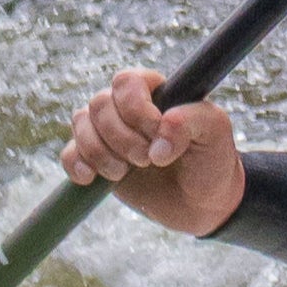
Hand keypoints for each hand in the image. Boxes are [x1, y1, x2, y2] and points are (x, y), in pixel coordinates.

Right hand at [61, 67, 244, 235]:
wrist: (202, 205)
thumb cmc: (211, 161)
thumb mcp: (216, 134)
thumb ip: (193, 121)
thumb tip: (160, 131)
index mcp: (155, 92)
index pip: (126, 81)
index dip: (135, 108)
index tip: (156, 132)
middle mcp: (127, 107)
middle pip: (99, 104)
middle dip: (121, 137)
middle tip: (147, 160)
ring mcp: (109, 133)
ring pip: (80, 123)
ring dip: (100, 152)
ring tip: (126, 172)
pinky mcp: (96, 160)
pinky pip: (69, 153)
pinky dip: (77, 164)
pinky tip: (92, 178)